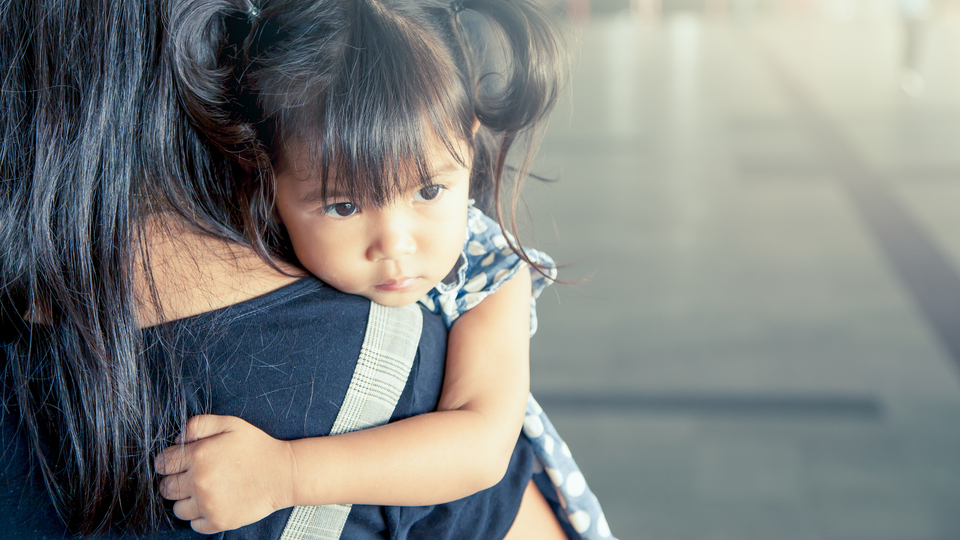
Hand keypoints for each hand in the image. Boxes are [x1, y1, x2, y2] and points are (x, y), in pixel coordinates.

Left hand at [155, 415, 297, 533]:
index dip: (168, 462)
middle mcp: (199, 481)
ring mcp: (208, 504)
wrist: (283, 473)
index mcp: (199, 455)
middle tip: (193, 477)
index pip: (162, 464)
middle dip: (175, 482)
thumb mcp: (230, 424)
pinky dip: (200, 516)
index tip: (178, 464)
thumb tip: (177, 439)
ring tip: (205, 491)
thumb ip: (199, 424)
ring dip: (186, 500)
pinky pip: (194, 524)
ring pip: (177, 508)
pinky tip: (214, 503)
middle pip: (166, 488)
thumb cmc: (257, 447)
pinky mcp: (218, 521)